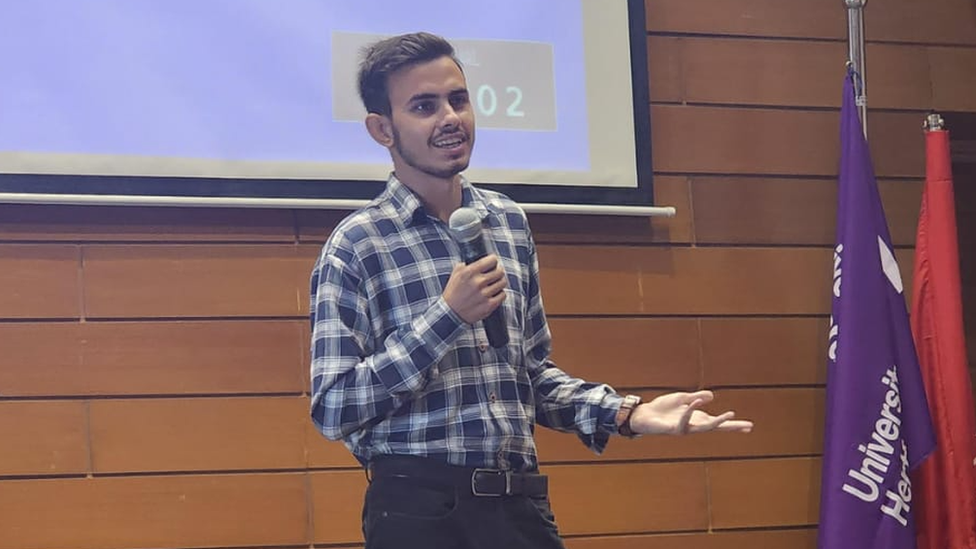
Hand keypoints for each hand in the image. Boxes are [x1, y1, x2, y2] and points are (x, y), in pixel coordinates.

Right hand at [443, 255, 507, 323]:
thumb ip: (467, 264)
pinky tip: (494, 294)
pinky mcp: (489, 305)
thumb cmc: (453, 292)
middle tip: (495, 274)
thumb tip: (481, 259)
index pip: (492, 260)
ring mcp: (484, 295)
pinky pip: (503, 295)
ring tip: (494, 284)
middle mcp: (477, 282)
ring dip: (499, 283)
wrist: (450, 313)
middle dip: (498, 272)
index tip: (493, 264)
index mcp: (469, 272)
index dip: (493, 261)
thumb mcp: (456, 274)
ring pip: (503, 283)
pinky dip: (500, 294)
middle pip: (500, 271)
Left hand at [628, 390, 752, 435]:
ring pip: (704, 427)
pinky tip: (694, 402)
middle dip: (732, 426)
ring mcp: (685, 428)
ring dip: (718, 421)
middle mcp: (694, 425)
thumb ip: (696, 398)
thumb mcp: (683, 399)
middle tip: (749, 426)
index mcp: (698, 418)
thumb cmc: (664, 409)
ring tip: (731, 415)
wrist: (645, 415)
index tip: (750, 426)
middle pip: (717, 427)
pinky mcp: (674, 429)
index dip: (734, 424)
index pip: (719, 422)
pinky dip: (690, 411)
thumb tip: (712, 396)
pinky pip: (685, 420)